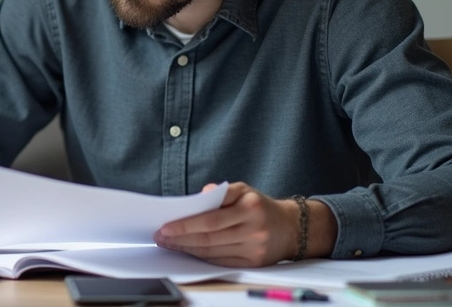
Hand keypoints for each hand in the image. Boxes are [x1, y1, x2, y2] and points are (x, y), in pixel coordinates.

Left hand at [153, 182, 300, 267]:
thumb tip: (198, 198)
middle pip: (209, 238)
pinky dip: (202, 257)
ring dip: (187, 249)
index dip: (185, 225)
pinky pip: (221, 261)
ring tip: (170, 244)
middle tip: (161, 237)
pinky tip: (189, 251)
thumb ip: (220, 192)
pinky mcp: (253, 263)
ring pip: (213, 252)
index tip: (165, 227)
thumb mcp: (243, 190)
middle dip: (181, 239)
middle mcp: (253, 229)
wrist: (290, 227)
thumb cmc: (260, 206)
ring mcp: (254, 248)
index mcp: (249, 207)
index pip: (211, 220)